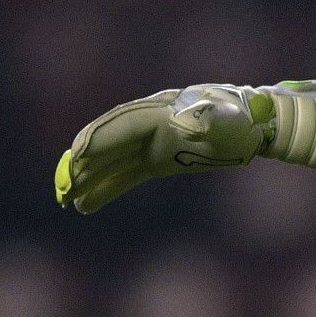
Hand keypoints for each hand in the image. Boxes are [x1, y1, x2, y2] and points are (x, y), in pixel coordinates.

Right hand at [55, 85, 270, 212]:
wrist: (253, 125)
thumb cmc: (241, 120)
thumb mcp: (229, 119)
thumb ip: (209, 118)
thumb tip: (190, 121)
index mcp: (159, 111)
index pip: (121, 126)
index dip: (99, 141)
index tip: (76, 159)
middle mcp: (148, 124)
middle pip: (107, 144)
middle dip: (83, 163)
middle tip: (62, 186)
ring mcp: (150, 143)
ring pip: (111, 162)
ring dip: (87, 179)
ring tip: (65, 199)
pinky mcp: (157, 160)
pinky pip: (125, 175)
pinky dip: (106, 189)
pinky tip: (85, 205)